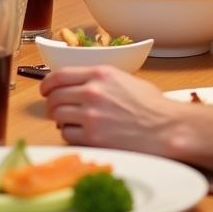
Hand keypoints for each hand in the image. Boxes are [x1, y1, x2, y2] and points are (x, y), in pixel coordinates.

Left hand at [40, 66, 180, 152]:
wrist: (167, 128)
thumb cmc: (153, 106)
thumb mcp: (125, 79)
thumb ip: (100, 79)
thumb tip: (78, 85)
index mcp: (100, 74)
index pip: (59, 75)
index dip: (47, 83)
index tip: (45, 89)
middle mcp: (92, 92)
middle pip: (55, 96)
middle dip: (51, 104)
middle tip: (55, 109)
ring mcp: (91, 115)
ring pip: (58, 116)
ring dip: (60, 120)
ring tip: (69, 122)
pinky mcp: (93, 138)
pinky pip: (67, 135)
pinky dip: (70, 135)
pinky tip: (80, 134)